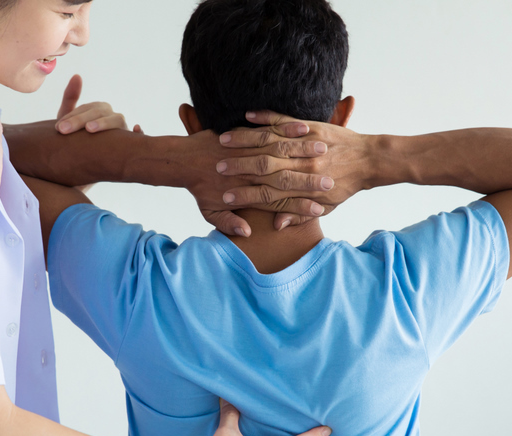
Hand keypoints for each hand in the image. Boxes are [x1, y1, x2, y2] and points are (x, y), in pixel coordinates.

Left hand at [55, 75, 142, 134]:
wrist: (87, 160)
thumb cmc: (79, 137)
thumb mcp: (71, 117)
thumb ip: (71, 97)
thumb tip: (77, 75)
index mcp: (100, 109)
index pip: (86, 108)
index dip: (72, 116)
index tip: (58, 127)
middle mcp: (112, 115)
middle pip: (98, 113)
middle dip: (80, 120)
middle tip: (63, 130)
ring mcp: (123, 128)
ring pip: (116, 120)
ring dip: (104, 123)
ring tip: (90, 128)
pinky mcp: (130, 141)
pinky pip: (138, 136)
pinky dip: (139, 132)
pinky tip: (136, 129)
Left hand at [181, 127, 336, 236]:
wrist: (179, 161)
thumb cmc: (198, 187)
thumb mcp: (209, 211)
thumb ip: (228, 223)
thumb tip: (246, 233)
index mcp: (246, 189)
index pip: (278, 198)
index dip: (300, 204)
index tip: (322, 208)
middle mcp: (251, 169)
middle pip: (284, 172)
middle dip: (310, 175)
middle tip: (332, 178)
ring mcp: (246, 148)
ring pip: (280, 147)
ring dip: (304, 148)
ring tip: (325, 150)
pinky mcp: (244, 133)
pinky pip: (269, 125)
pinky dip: (288, 126)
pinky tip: (306, 128)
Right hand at [217, 111, 371, 228]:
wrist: (369, 160)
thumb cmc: (345, 186)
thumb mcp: (326, 207)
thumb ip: (299, 215)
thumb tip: (278, 224)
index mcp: (302, 187)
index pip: (266, 193)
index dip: (244, 195)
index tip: (225, 196)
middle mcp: (301, 166)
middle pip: (263, 167)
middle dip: (238, 167)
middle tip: (217, 168)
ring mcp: (304, 144)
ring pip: (269, 143)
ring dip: (245, 141)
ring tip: (224, 140)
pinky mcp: (309, 127)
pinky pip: (283, 120)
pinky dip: (265, 117)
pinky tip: (247, 115)